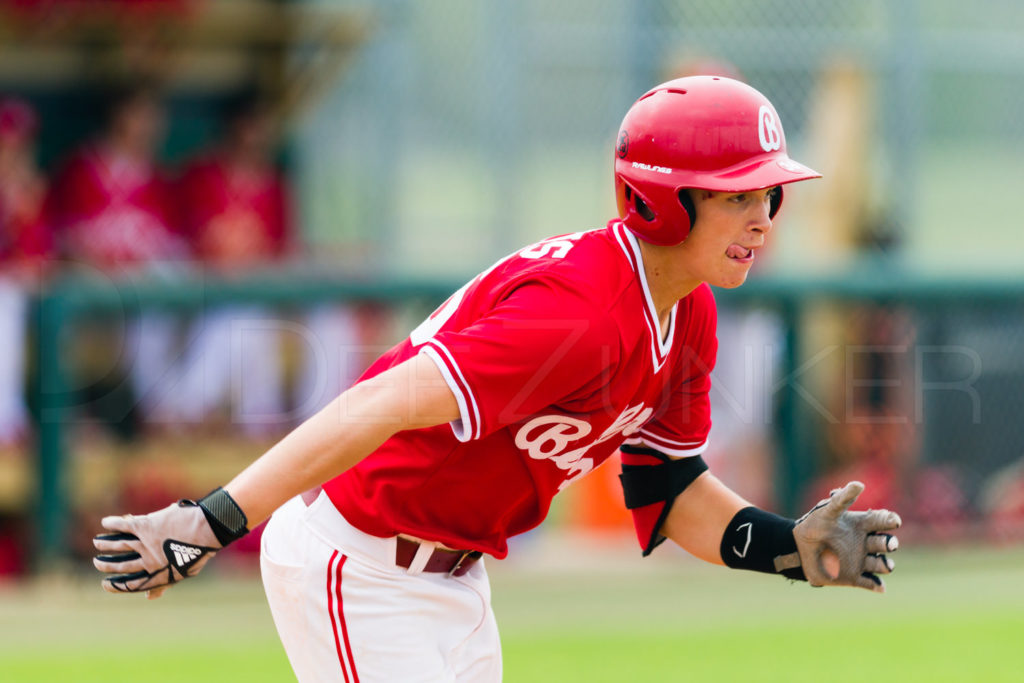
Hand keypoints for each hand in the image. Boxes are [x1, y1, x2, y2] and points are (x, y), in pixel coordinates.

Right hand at [93, 488, 248, 598]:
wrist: (207, 529)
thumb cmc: (198, 551)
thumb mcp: (182, 572)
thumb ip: (163, 584)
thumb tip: (150, 597)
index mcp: (157, 575)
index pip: (130, 585)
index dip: (116, 586)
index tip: (105, 584)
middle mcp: (147, 561)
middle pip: (120, 565)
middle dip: (107, 564)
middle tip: (97, 562)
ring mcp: (145, 543)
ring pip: (118, 545)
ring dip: (106, 545)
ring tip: (97, 544)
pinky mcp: (146, 525)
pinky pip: (124, 525)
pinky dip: (113, 524)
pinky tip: (105, 522)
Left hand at [792, 481, 900, 591]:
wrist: (798, 548)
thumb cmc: (814, 525)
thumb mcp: (827, 510)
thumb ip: (842, 498)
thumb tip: (859, 484)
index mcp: (862, 525)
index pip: (884, 521)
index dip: (891, 520)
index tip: (893, 520)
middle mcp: (866, 543)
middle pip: (886, 543)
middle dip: (890, 543)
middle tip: (888, 543)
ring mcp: (862, 561)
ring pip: (883, 564)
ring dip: (886, 565)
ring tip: (885, 564)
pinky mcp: (854, 577)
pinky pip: (871, 583)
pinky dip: (877, 585)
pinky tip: (879, 586)